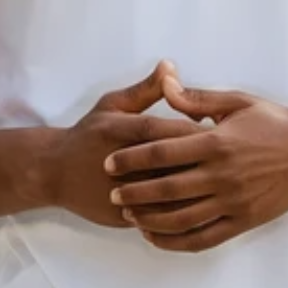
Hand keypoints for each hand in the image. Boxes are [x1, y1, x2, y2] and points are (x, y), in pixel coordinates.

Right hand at [44, 63, 204, 227]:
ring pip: (168, 198)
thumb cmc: (90, 134)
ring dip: (197, 193)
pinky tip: (202, 207)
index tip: (219, 130)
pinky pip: (159, 220)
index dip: (195, 132)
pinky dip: (181, 214)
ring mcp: (122, 193)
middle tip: (230, 161)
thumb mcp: (113, 105)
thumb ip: (145, 90)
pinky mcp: (123, 216)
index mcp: (123, 131)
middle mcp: (123, 163)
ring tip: (220, 185)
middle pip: (172, 166)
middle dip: (202, 164)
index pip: (167, 132)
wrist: (56, 172)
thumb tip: (171, 67)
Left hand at [103, 67, 287, 252]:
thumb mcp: (236, 101)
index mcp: (217, 142)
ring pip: (181, 218)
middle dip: (134, 192)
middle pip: (166, 188)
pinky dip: (176, 241)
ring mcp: (233, 201)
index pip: (163, 152)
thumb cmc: (273, 121)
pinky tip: (157, 237)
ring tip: (130, 216)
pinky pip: (203, 238)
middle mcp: (223, 175)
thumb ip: (197, 98)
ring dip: (151, 219)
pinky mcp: (242, 221)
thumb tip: (165, 85)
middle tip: (112, 193)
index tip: (110, 162)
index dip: (131, 159)